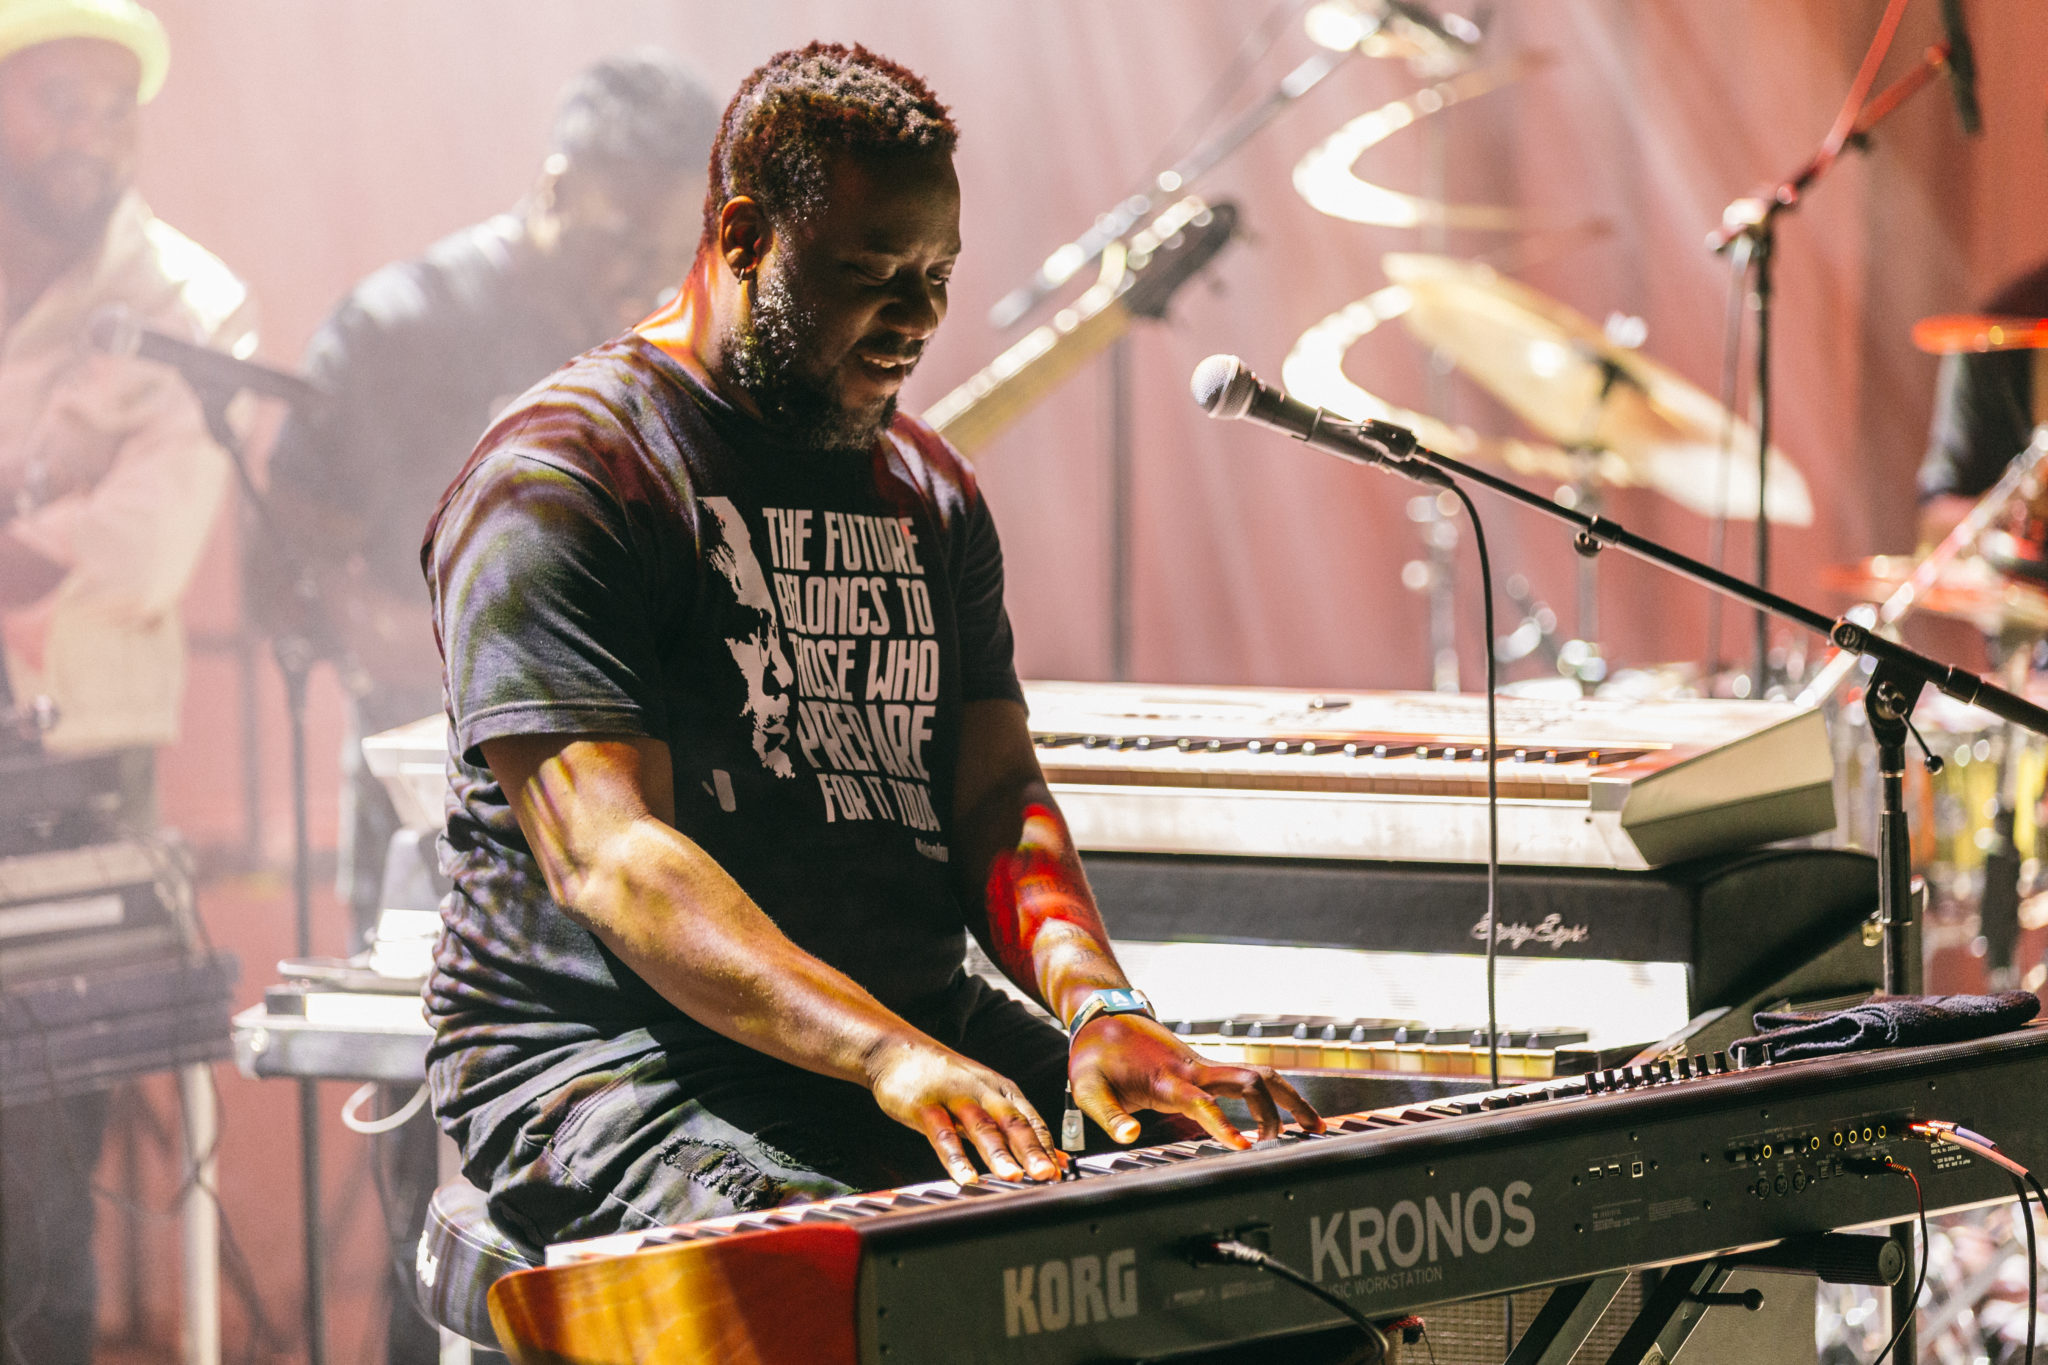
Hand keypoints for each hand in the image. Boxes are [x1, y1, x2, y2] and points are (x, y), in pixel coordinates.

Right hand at [867, 1037, 1061, 1184]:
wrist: (897, 1051)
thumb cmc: (945, 1079)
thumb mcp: (984, 1099)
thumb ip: (1016, 1128)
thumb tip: (1056, 1158)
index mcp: (1002, 1091)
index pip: (1032, 1121)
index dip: (1047, 1148)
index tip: (1062, 1174)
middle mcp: (983, 1091)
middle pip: (1013, 1122)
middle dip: (1033, 1150)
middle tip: (1049, 1175)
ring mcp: (954, 1096)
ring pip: (982, 1127)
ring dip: (999, 1154)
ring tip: (1014, 1178)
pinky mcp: (925, 1106)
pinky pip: (943, 1135)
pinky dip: (956, 1157)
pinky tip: (965, 1177)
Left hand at [1069, 1014, 1323, 1148]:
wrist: (1102, 1017)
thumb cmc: (1095, 1055)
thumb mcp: (1087, 1087)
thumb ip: (1109, 1115)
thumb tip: (1129, 1138)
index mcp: (1167, 1078)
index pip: (1203, 1102)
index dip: (1224, 1124)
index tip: (1244, 1148)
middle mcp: (1194, 1068)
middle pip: (1250, 1080)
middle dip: (1276, 1109)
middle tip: (1284, 1144)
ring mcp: (1204, 1065)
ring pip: (1260, 1075)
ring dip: (1288, 1098)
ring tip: (1314, 1128)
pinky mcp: (1206, 1067)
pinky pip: (1249, 1077)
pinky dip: (1273, 1093)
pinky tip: (1286, 1115)